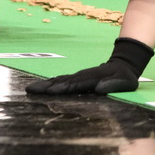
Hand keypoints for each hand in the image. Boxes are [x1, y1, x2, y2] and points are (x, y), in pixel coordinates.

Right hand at [26, 38, 153, 94]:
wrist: (124, 63)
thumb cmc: (125, 76)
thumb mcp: (125, 81)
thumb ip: (113, 84)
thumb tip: (100, 88)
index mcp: (93, 78)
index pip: (75, 84)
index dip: (63, 87)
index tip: (50, 91)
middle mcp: (83, 76)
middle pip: (63, 81)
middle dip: (47, 86)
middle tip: (30, 90)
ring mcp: (79, 76)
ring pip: (60, 80)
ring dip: (45, 85)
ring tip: (30, 89)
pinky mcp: (77, 78)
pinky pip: (62, 80)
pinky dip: (51, 83)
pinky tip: (41, 88)